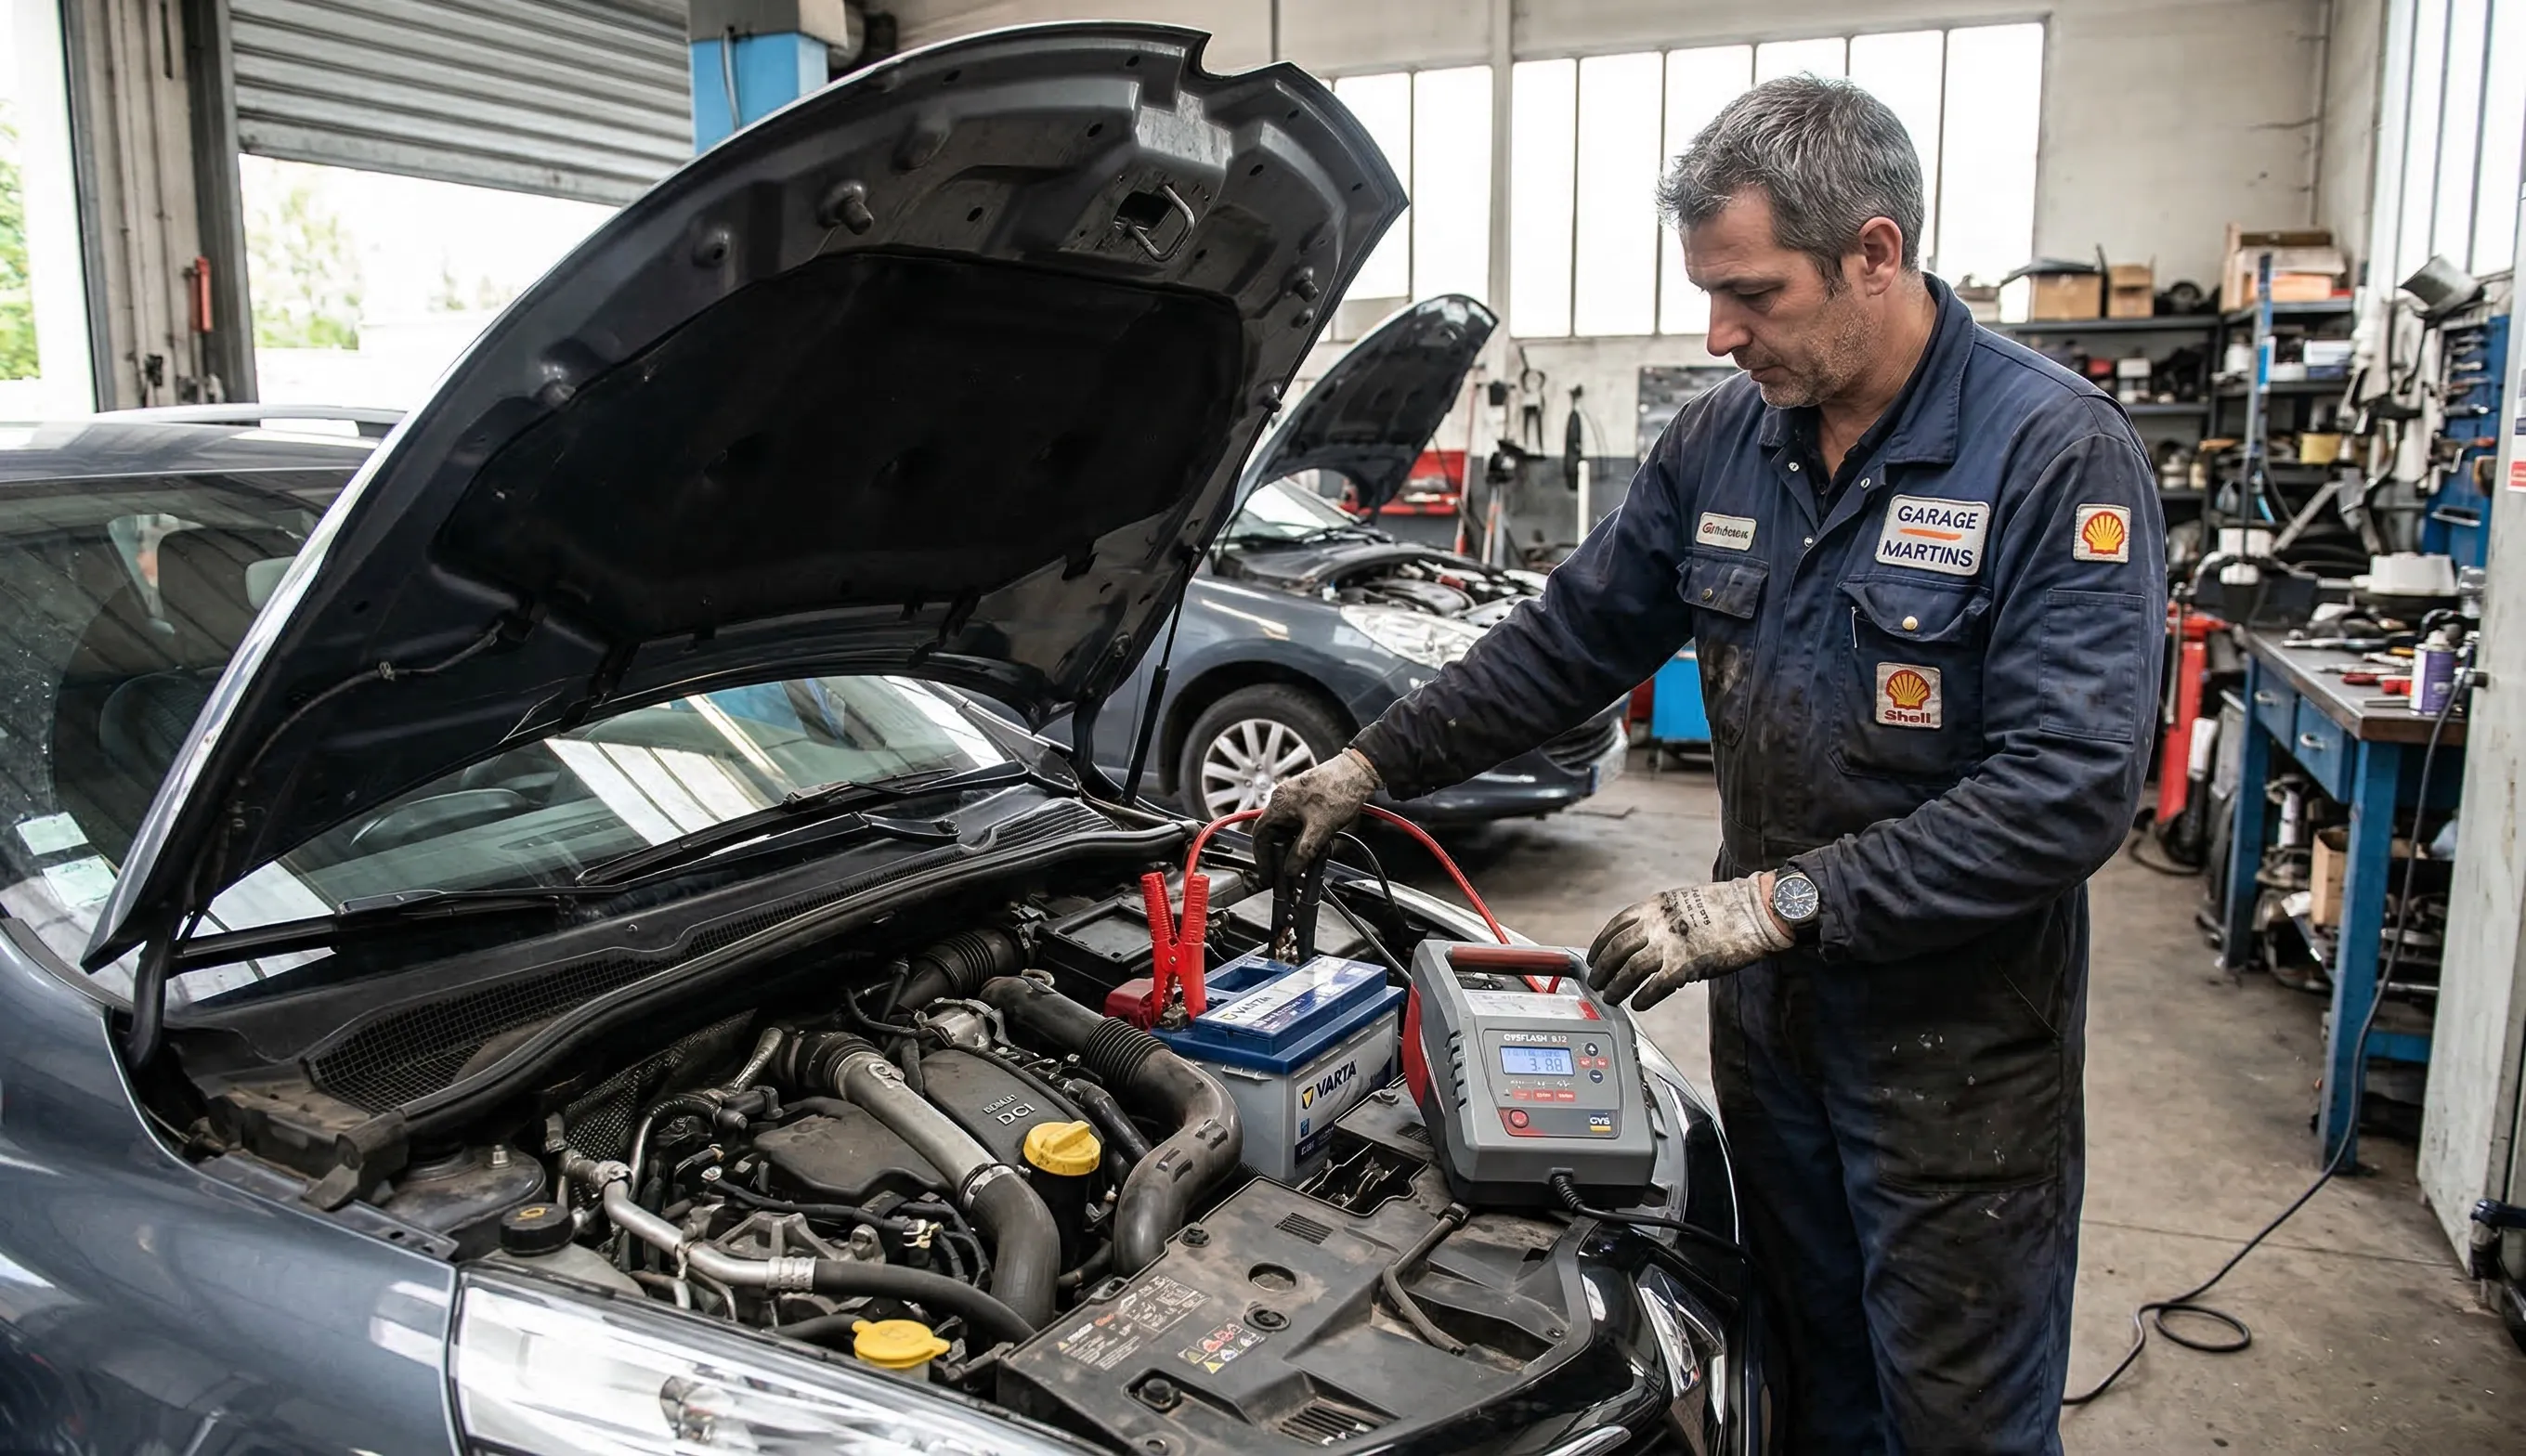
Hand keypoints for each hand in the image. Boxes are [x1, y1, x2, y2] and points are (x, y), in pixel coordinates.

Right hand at [1252, 747, 1380, 888]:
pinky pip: (1302, 826)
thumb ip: (1304, 851)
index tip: (1267, 874)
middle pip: (1275, 834)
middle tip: (1288, 873)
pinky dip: (1308, 839)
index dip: (1262, 857)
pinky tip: (1319, 848)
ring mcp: (1297, 801)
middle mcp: (1284, 800)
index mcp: (1279, 803)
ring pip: (1290, 831)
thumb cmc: (1340, 788)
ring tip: (1307, 863)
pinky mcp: (1310, 802)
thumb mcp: (1320, 828)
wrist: (1359, 771)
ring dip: (1297, 848)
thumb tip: (1291, 869)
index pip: (1260, 835)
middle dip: (1282, 856)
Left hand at [1586, 875, 1795, 1009]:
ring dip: (1617, 986)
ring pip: (1630, 969)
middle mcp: (1657, 923)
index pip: (1616, 926)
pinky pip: (1656, 986)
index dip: (1600, 944)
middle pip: (1617, 949)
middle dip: (1602, 969)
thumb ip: (1663, 921)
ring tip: (1611, 998)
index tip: (1593, 957)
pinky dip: (1644, 997)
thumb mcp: (1685, 903)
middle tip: (1596, 983)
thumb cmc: (1727, 907)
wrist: (1755, 910)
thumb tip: (1651, 946)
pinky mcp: (1686, 964)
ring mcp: (1670, 943)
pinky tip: (1639, 1005)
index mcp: (1655, 905)